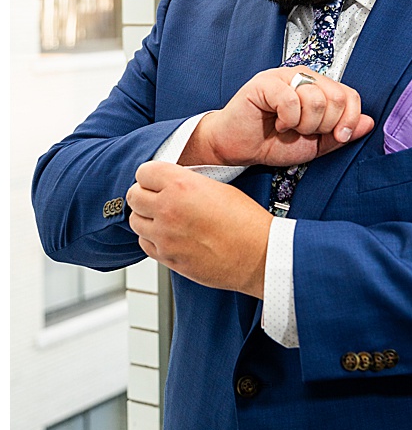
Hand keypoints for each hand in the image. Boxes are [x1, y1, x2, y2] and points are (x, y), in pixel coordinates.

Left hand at [126, 161, 271, 296]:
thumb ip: (189, 184)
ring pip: (135, 221)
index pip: (145, 172)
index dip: (152, 175)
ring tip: (166, 219)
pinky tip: (170, 236)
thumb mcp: (220, 188)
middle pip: (133, 196)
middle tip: (159, 198)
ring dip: (147, 218)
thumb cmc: (248, 223)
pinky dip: (152, 239)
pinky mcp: (166, 257)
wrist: (259, 256)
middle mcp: (168, 209)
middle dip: (145, 195)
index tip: (158, 179)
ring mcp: (164, 236)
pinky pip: (144, 244)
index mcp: (182, 185)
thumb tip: (172, 185)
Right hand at [180, 67, 374, 167]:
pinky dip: (288, 119)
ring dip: (304, 124)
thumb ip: (341, 134)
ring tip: (289, 127)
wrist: (239, 148)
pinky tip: (278, 123)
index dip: (349, 119)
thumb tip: (368, 122)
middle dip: (325, 125)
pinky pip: (291, 100)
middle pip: (336, 97)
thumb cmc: (274, 143)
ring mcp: (285, 76)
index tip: (339, 136)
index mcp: (320, 88)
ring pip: (316, 99)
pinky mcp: (265, 82)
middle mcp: (304, 77)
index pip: (350, 96)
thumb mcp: (316, 145)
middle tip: (305, 131)